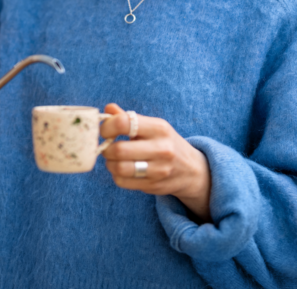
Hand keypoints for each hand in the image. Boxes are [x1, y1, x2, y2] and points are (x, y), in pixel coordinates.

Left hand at [101, 103, 211, 221]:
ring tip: (113, 159)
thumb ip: (129, 118)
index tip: (105, 131)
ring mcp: (159, 169)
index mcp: (159, 128)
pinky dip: (116, 176)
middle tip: (107, 147)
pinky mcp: (153, 185)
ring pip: (119, 168)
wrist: (191, 170)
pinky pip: (122, 182)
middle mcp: (161, 148)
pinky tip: (122, 171)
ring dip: (110, 164)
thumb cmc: (165, 143)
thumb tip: (108, 109)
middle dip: (106, 149)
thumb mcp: (153, 127)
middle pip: (119, 149)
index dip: (107, 127)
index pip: (124, 123)